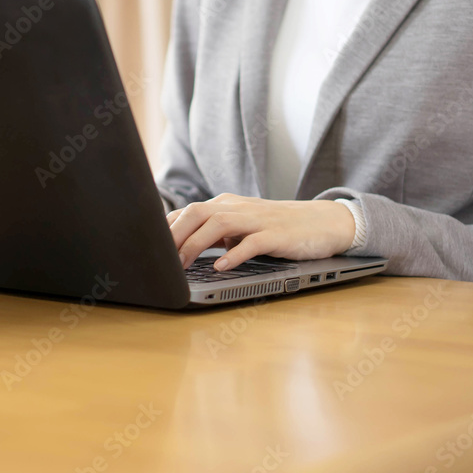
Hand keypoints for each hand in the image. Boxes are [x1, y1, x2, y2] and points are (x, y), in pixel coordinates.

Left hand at [167, 193, 355, 270]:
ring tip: (182, 264)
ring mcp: (257, 219)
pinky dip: (234, 254)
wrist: (323, 222)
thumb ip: (213, 234)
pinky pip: (252, 243)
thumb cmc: (276, 227)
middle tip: (159, 258)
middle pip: (197, 213)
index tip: (149, 247)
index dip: (166, 229)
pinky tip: (222, 267)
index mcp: (225, 205)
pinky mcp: (277, 234)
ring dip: (196, 244)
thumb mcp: (240, 228)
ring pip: (218, 224)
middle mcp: (237, 208)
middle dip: (174, 235)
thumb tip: (179, 250)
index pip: (187, 212)